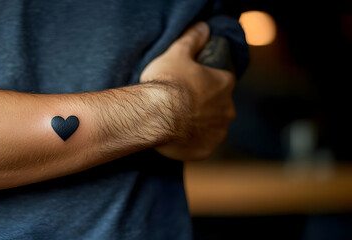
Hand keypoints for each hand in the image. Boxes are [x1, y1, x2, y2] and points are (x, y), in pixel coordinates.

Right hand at [140, 22, 235, 160]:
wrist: (154, 115)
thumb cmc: (167, 84)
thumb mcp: (176, 54)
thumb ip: (191, 40)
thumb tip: (203, 28)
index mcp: (223, 84)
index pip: (222, 79)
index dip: (206, 81)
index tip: (190, 84)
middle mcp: (227, 109)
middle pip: (218, 105)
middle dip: (203, 105)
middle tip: (180, 104)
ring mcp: (217, 132)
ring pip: (211, 127)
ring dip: (199, 125)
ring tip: (177, 121)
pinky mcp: (205, 150)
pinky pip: (200, 145)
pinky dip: (191, 142)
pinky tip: (176, 137)